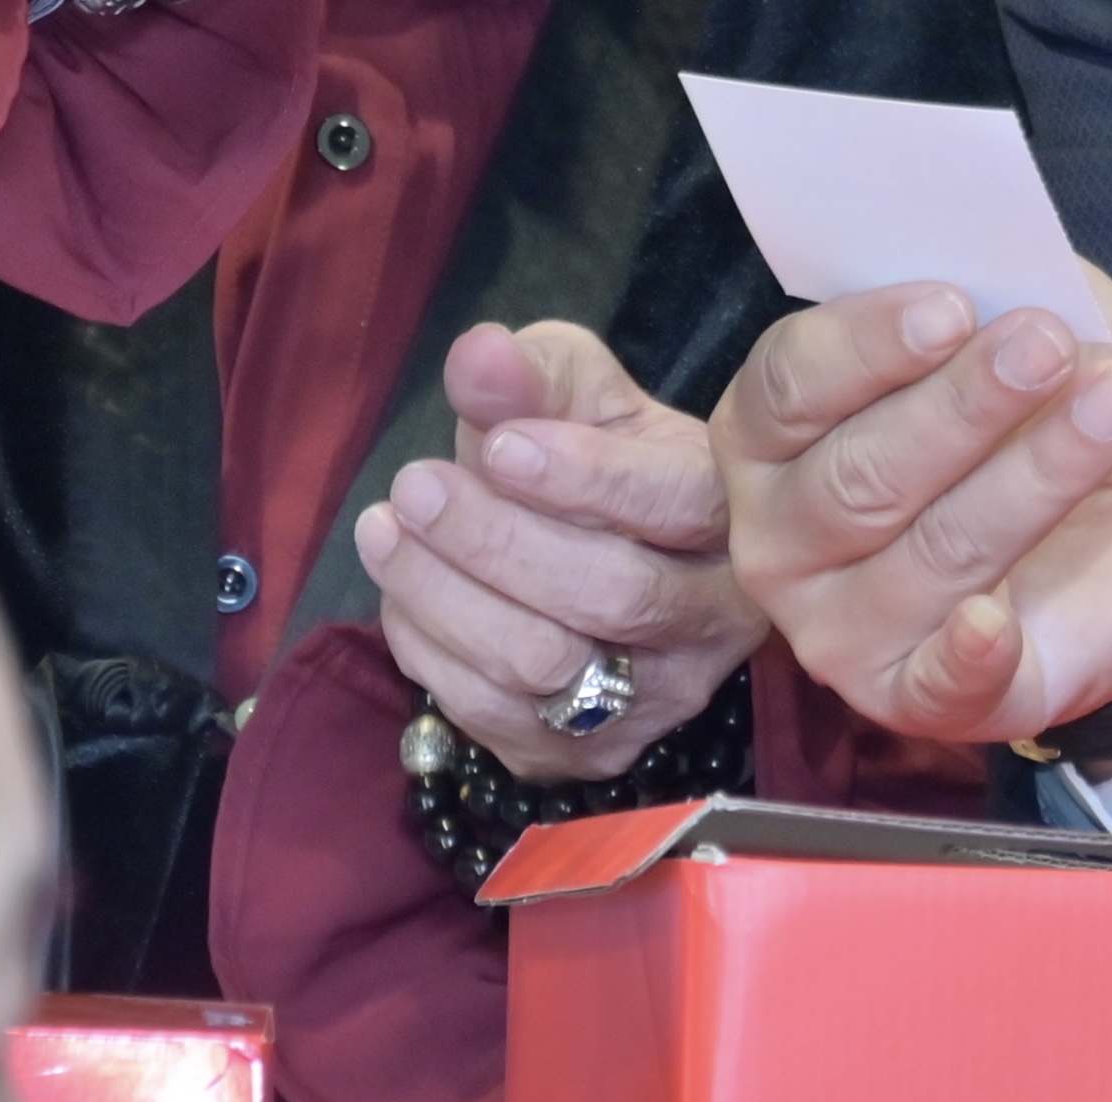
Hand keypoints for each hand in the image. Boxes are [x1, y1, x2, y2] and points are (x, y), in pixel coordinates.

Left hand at [354, 323, 765, 784]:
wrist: (599, 551)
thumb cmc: (598, 456)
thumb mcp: (578, 392)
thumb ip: (533, 373)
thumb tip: (477, 358)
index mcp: (727, 514)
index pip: (676, 504)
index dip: (586, 480)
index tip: (499, 446)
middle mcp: (714, 618)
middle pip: (608, 594)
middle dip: (495, 539)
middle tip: (415, 484)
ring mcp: (655, 699)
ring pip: (544, 664)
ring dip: (445, 594)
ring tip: (384, 528)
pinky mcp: (589, 753)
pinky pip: (496, 715)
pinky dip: (433, 649)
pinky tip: (403, 590)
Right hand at [716, 271, 1111, 752]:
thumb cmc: (1045, 413)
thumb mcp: (1033, 317)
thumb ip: (1001, 284)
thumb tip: (994, 267)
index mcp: (776, 432)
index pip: (787, 383)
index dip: (868, 342)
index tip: (956, 305)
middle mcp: (782, 534)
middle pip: (854, 474)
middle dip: (960, 405)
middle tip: (1046, 346)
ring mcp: (837, 628)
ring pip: (925, 555)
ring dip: (1027, 478)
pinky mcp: (913, 699)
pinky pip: (933, 685)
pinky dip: (966, 652)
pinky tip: (999, 618)